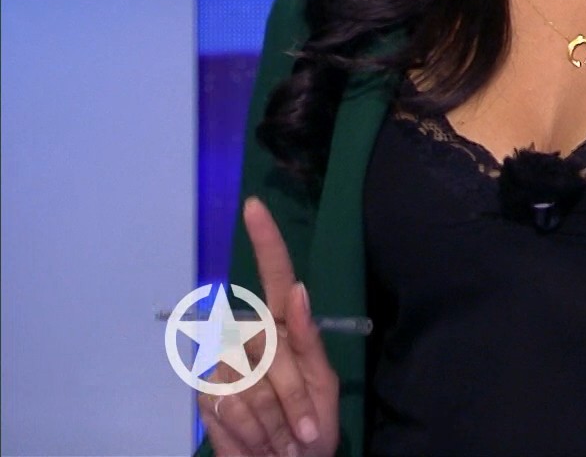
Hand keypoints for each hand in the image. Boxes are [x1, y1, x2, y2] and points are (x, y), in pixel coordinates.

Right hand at [198, 197, 340, 456]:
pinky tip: (260, 443)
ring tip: (285, 439)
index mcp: (286, 328)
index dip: (266, 243)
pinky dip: (251, 431)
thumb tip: (297, 290)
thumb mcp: (325, 385)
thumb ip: (309, 341)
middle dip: (293, 396)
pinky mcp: (206, 396)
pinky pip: (230, 406)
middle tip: (304, 433)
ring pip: (248, 381)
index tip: (255, 206)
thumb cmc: (313, 428)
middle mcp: (251, 339)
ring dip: (274, 419)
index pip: (276, 278)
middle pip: (268, 346)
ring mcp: (224, 366)